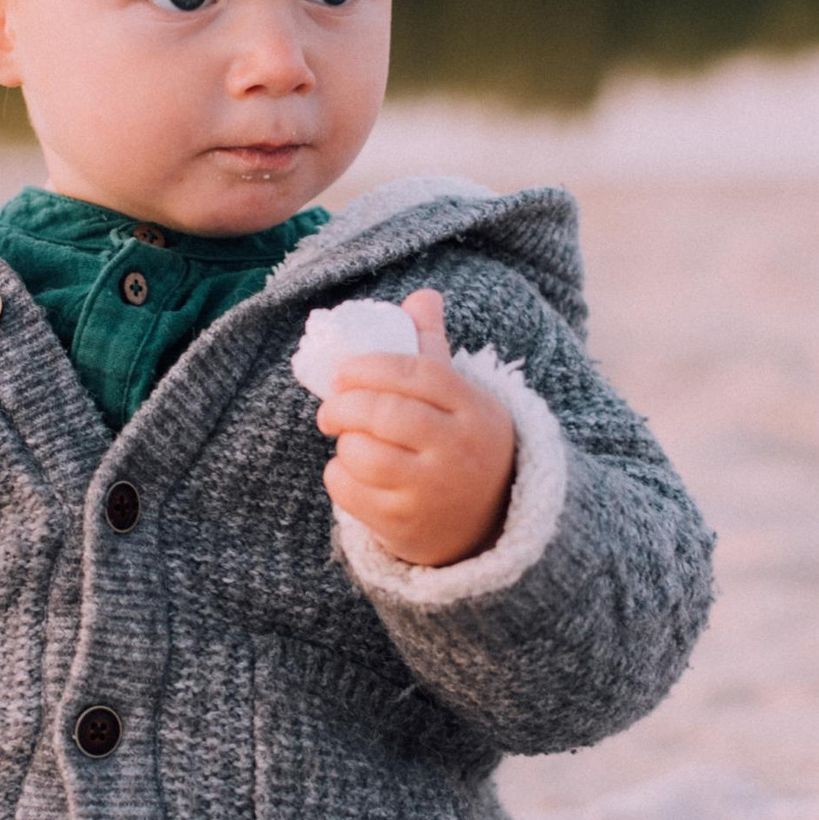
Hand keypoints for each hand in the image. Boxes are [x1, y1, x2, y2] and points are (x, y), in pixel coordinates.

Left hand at [317, 287, 517, 568]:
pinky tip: (352, 472)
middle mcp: (458, 450)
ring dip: (344, 442)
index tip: (344, 372)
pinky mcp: (404, 524)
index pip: (419, 372)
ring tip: (349, 440)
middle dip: (344, 404)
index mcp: (475, 409)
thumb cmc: (461, 445)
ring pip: (363, 453)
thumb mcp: (462, 399)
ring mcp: (432, 490)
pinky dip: (339, 476)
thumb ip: (434, 348)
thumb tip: (423, 295)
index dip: (372, 366)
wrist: (488, 524)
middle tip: (330, 408)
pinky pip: (349, 490)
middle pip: (385, 413)